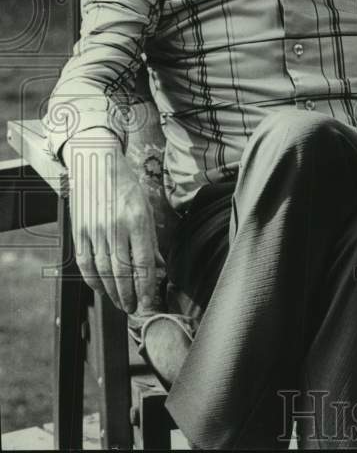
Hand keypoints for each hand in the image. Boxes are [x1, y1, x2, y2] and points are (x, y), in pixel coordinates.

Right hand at [63, 130, 161, 313]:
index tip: (149, 302)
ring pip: (103, 271)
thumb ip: (151, 241)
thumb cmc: (127, 189)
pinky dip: (94, 280)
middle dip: (129, 295)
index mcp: (137, 221)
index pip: (143, 263)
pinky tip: (102, 289)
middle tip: (135, 309)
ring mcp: (94, 230)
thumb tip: (158, 270)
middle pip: (122, 272)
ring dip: (113, 292)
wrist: (97, 166)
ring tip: (121, 303)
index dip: (146, 287)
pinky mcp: (79, 232)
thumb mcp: (147, 210)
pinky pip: (86, 264)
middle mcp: (115, 227)